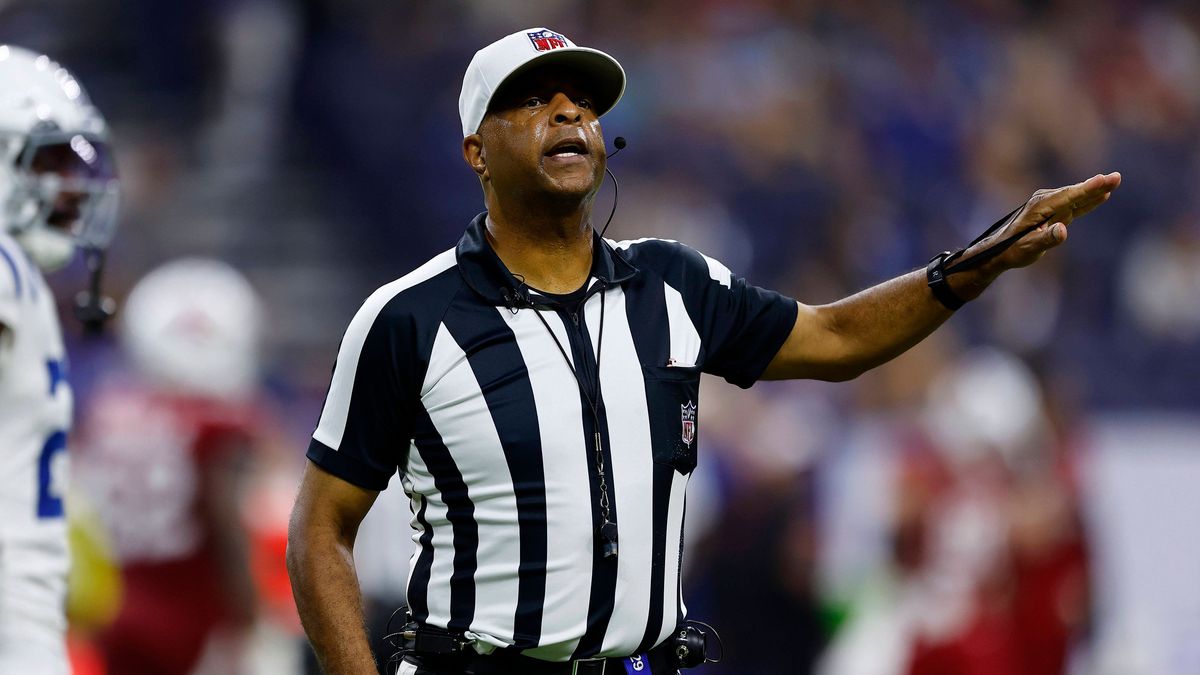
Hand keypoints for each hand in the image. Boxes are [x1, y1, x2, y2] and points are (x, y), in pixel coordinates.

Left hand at [983, 172, 1121, 269]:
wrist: (999, 250)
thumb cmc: (1012, 249)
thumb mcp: (1029, 248)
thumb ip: (1046, 239)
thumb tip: (1063, 230)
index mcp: (1040, 207)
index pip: (1069, 197)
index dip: (1088, 189)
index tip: (1104, 180)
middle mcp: (1045, 201)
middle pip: (1076, 192)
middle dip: (1096, 185)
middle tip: (1117, 177)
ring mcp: (1049, 204)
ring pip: (1077, 196)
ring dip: (1095, 189)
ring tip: (1114, 181)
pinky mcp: (1053, 210)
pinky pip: (1074, 203)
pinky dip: (1088, 199)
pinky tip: (1102, 194)